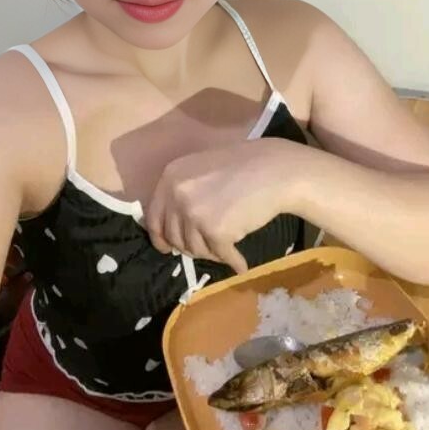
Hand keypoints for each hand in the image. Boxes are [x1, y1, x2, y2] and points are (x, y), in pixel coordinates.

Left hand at [144, 138, 291, 273]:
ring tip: (229, 246)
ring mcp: (194, 213)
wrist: (274, 170)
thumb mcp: (201, 170)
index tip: (167, 248)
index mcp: (170, 177)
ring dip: (212, 252)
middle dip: (191, 247)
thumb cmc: (243, 167)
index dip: (160, 237)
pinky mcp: (215, 230)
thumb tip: (172, 231)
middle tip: (209, 246)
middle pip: (175, 237)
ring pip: (196, 249)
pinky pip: (220, 255)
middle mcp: (176, 194)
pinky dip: (233, 260)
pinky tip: (241, 263)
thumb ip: (182, 194)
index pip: (154, 217)